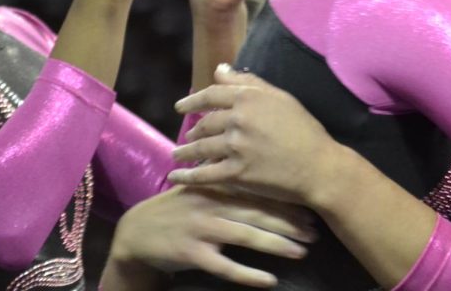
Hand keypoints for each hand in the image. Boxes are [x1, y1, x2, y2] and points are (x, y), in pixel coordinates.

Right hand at [104, 186, 313, 288]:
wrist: (135, 232)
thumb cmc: (178, 209)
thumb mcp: (200, 187)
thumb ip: (228, 180)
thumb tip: (266, 171)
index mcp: (217, 185)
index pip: (258, 191)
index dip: (286, 200)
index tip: (311, 209)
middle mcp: (212, 203)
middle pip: (258, 212)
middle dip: (290, 222)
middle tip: (315, 232)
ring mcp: (201, 228)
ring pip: (246, 236)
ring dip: (277, 244)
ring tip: (302, 252)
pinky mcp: (192, 253)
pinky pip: (225, 266)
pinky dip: (248, 274)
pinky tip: (269, 280)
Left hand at [169, 66, 337, 206]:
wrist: (318, 166)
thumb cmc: (304, 129)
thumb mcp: (281, 98)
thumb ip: (249, 82)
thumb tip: (220, 69)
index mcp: (249, 98)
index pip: (211, 95)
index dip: (192, 101)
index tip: (180, 107)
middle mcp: (238, 119)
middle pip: (205, 123)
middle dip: (193, 130)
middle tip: (188, 136)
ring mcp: (236, 147)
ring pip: (201, 147)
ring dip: (186, 151)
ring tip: (179, 154)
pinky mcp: (236, 173)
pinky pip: (204, 174)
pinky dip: (187, 176)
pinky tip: (175, 177)